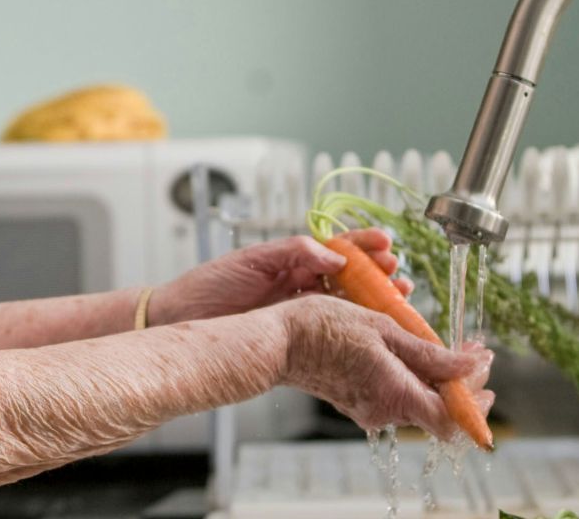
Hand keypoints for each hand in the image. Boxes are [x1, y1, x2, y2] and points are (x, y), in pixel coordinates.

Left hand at [148, 229, 409, 325]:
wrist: (180, 320)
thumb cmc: (208, 286)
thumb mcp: (251, 260)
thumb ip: (293, 252)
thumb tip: (334, 254)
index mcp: (290, 259)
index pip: (336, 247)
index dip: (362, 245)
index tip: (386, 244)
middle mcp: (299, 283)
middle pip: (350, 276)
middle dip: (377, 273)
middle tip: (398, 275)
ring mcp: (298, 310)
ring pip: (346, 303)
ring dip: (374, 299)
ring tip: (398, 297)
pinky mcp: (294, 335)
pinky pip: (330, 328)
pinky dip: (354, 326)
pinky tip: (372, 326)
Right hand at [276, 296, 493, 438]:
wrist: (278, 341)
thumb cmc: (324, 328)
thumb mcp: (383, 329)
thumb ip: (429, 354)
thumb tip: (470, 366)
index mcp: (395, 394)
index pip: (452, 419)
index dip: (475, 400)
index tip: (484, 368)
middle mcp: (384, 411)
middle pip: (438, 410)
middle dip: (462, 383)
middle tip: (472, 353)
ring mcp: (370, 409)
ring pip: (419, 401)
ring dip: (438, 377)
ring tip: (444, 346)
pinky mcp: (358, 402)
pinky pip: (397, 394)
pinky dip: (414, 377)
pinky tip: (412, 351)